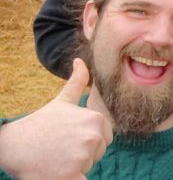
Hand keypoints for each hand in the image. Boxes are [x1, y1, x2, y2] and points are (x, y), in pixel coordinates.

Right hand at [0, 58, 111, 179]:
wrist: (12, 145)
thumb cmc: (39, 125)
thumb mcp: (61, 102)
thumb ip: (76, 83)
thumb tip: (80, 61)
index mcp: (96, 120)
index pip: (103, 140)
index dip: (86, 142)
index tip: (68, 138)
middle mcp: (93, 137)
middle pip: (97, 155)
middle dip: (81, 155)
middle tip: (60, 148)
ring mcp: (83, 156)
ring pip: (87, 168)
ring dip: (74, 167)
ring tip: (55, 158)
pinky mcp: (71, 176)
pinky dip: (71, 179)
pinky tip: (57, 171)